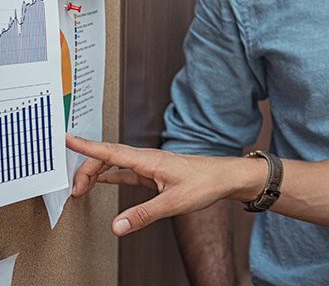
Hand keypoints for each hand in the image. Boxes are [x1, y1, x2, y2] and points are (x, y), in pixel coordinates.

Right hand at [67, 135, 265, 236]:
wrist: (225, 177)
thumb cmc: (206, 184)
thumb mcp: (174, 203)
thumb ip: (144, 215)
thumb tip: (117, 227)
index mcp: (149, 160)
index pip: (111, 151)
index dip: (87, 146)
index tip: (67, 139)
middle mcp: (147, 159)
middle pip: (108, 157)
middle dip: (86, 169)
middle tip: (73, 190)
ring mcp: (150, 165)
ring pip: (115, 164)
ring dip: (96, 173)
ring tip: (79, 188)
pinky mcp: (154, 173)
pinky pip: (125, 172)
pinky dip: (110, 176)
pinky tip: (101, 181)